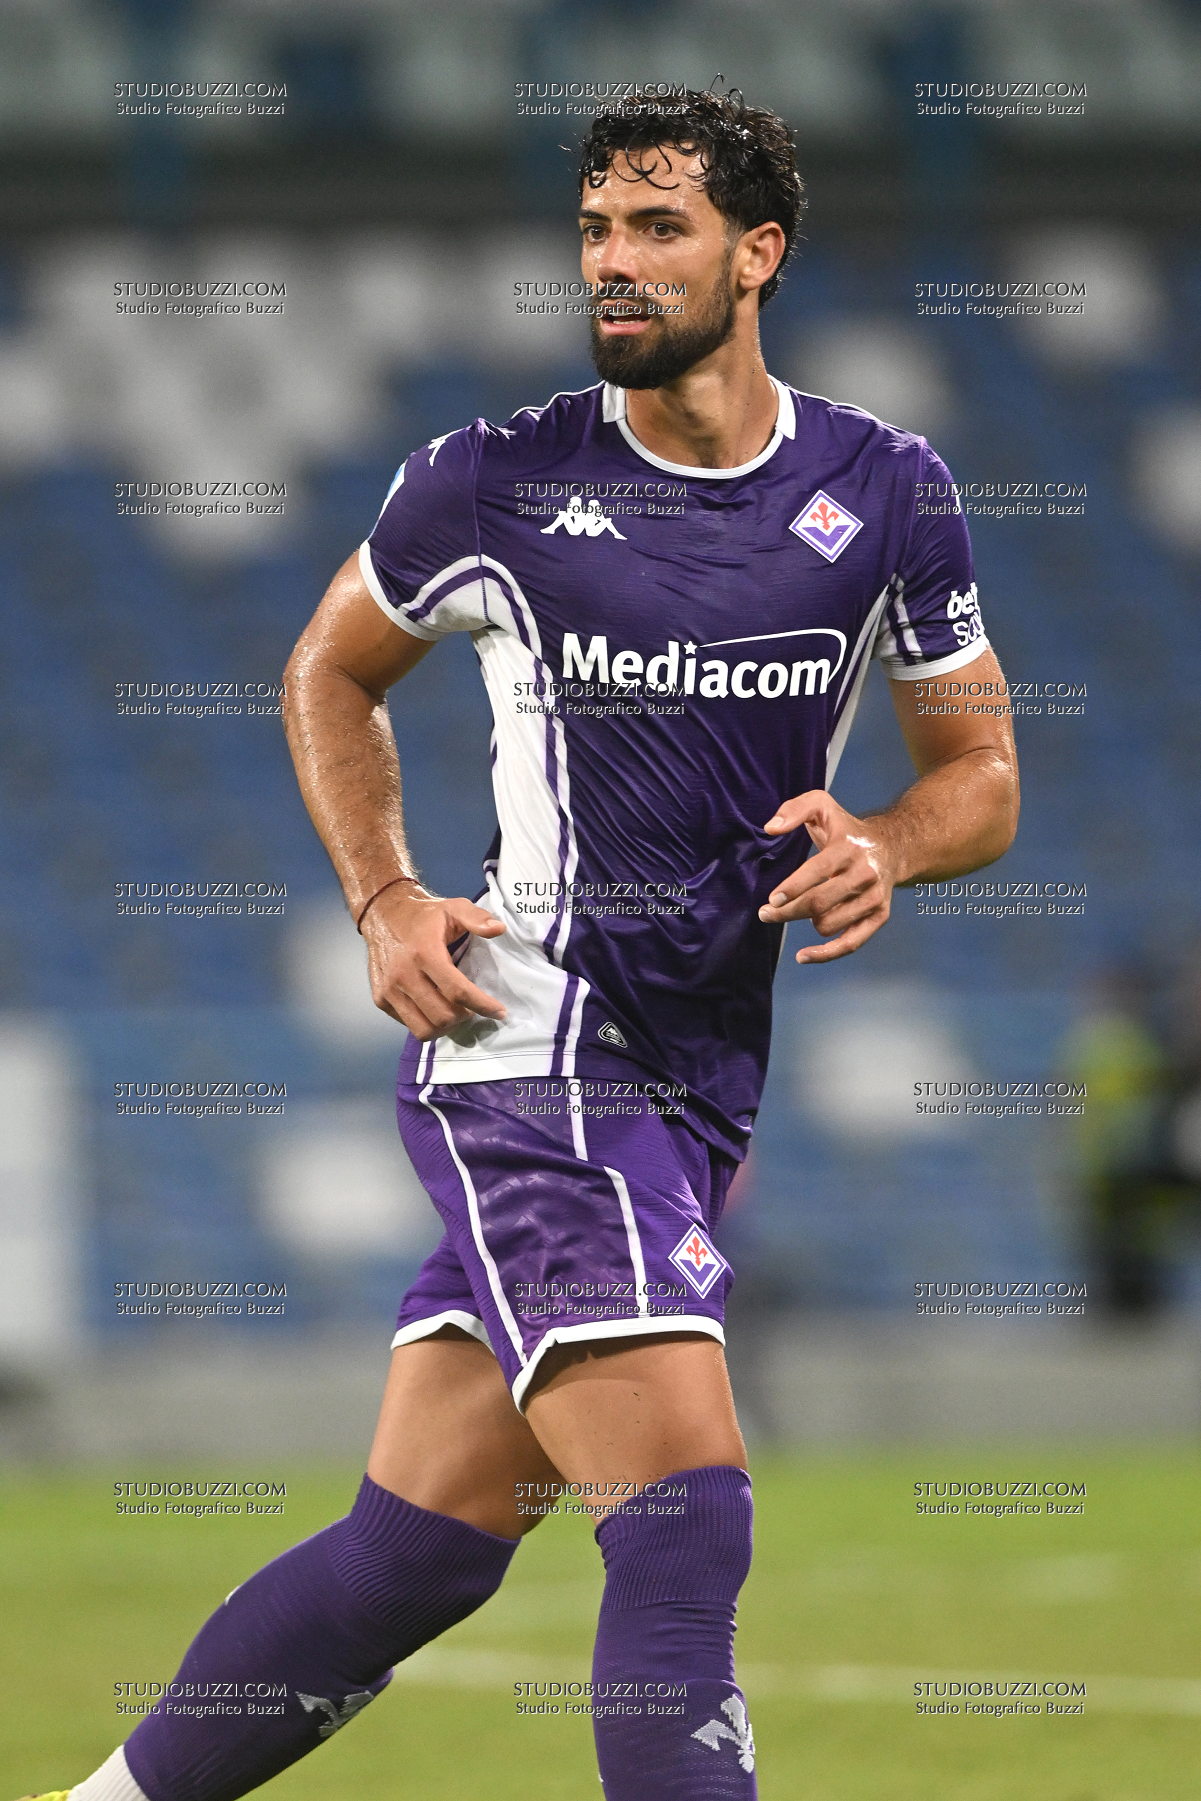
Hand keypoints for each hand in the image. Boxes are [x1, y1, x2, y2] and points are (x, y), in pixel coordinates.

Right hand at [360, 884, 507, 1038]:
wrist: (382, 914)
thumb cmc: (423, 915)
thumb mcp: (453, 907)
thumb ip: (477, 917)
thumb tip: (499, 929)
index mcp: (425, 953)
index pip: (457, 991)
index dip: (482, 1005)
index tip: (500, 1012)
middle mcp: (404, 974)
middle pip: (443, 1015)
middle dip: (465, 1016)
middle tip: (472, 1007)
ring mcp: (389, 990)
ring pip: (424, 1029)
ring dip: (446, 1026)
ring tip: (455, 1012)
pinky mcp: (380, 999)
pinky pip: (408, 1024)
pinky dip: (426, 1021)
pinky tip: (434, 1006)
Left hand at [757, 790, 894, 963]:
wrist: (892, 846)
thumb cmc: (847, 829)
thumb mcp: (822, 806)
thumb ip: (794, 809)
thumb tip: (770, 827)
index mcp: (849, 847)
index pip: (817, 871)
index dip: (792, 888)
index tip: (771, 900)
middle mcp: (865, 874)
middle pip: (819, 903)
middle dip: (787, 912)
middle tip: (765, 913)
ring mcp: (874, 898)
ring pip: (829, 924)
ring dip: (807, 921)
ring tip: (799, 910)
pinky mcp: (879, 916)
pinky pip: (851, 943)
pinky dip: (826, 954)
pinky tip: (802, 955)